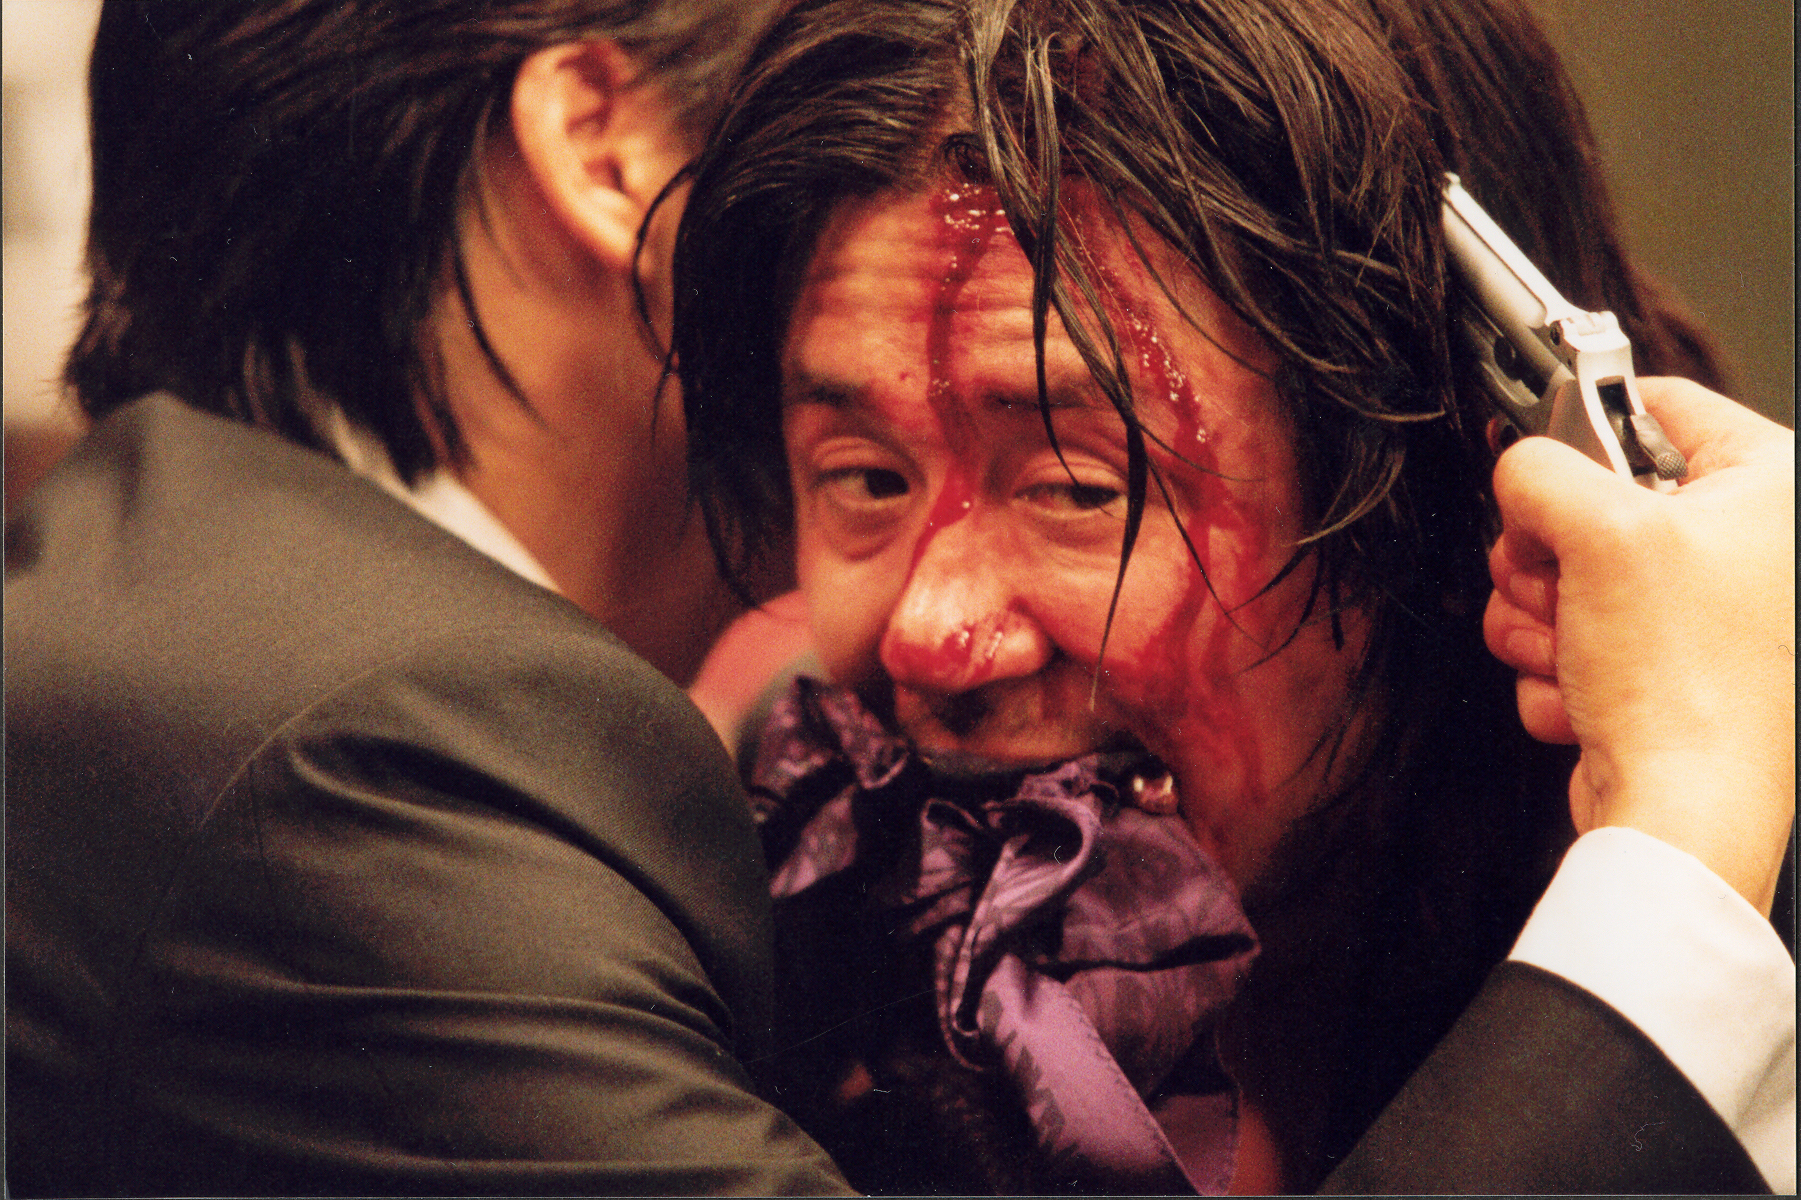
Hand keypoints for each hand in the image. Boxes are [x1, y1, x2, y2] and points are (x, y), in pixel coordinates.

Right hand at [1484, 378, 1794, 912]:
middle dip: (1548, 555)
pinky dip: (1561, 667)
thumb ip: (1540, 470)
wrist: (1682, 813)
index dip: (1584, 429)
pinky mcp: (1674, 670)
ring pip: (1575, 578)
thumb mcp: (1597, 532)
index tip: (1542, 457)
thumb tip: (1520, 466)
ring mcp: (1714, 614)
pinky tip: (1581, 692)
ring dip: (1542, 619)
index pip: (1657, 406)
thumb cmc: (1685, 682)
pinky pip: (1582, 639)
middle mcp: (1756, 546)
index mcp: (1774, 486)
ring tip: (1568, 650)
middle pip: (1598, 504)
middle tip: (1557, 582)